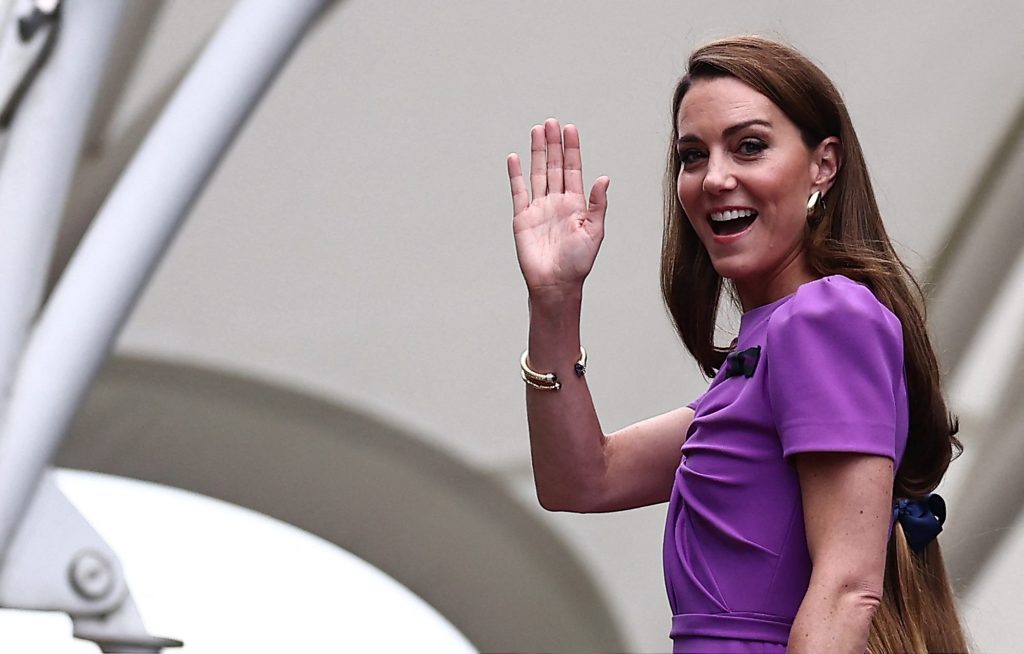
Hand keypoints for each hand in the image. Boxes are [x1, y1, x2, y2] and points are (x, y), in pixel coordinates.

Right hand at [507, 118, 609, 297]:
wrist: (555, 284)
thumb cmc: (578, 263)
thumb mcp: (595, 232)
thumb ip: (598, 204)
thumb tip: (604, 178)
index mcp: (576, 204)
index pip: (573, 170)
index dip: (572, 149)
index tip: (570, 129)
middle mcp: (557, 202)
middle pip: (554, 166)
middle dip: (553, 144)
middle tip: (551, 122)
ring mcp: (538, 208)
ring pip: (537, 173)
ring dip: (537, 152)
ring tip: (536, 131)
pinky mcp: (522, 218)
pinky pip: (518, 191)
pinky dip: (515, 175)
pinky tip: (515, 157)